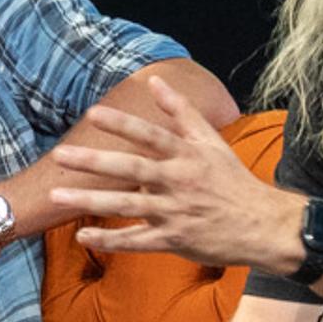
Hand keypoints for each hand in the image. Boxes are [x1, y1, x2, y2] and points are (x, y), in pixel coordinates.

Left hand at [49, 73, 297, 267]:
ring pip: (128, 205)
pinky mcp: (174, 239)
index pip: (151, 135)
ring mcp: (175, 212)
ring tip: (58, 195)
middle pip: (132, 168)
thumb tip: (156, 80)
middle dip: (94, 161)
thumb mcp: (212, 142)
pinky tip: (83, 235)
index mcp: (187, 155)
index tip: (93, 113)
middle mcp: (179, 181)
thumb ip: (181, 111)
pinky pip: (137, 241)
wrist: (264, 226)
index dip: (123, 124)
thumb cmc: (233, 181)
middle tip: (60, 155)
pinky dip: (110, 239)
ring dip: (91, 200)